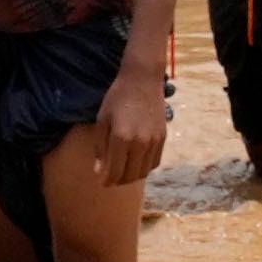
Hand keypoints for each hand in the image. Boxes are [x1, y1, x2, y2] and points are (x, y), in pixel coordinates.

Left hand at [100, 55, 173, 174]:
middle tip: (111, 178)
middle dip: (118, 181)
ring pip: (143, 172)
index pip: (114, 172)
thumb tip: (99, 172)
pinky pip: (154, 162)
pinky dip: (145, 167)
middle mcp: (139, 143)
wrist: (142, 80)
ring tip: (122, 172)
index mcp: (121, 138)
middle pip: (129, 176)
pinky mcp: (163, 138)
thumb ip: (100, 148)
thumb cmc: (117, 98)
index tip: (101, 182)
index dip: (106, 181)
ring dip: (132, 176)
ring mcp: (154, 141)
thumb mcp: (102, 120)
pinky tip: (136, 162)